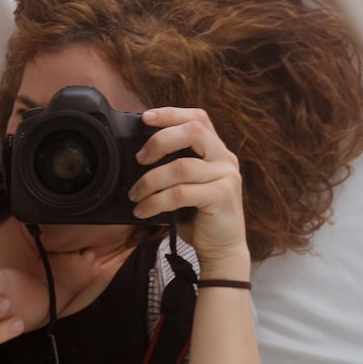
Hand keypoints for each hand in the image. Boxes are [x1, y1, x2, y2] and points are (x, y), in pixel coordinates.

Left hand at [128, 108, 248, 268]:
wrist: (222, 250)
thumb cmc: (199, 216)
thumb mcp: (186, 185)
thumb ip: (174, 165)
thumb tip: (138, 157)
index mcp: (216, 151)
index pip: (198, 118)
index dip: (171, 113)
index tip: (146, 117)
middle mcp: (225, 158)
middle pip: (193, 131)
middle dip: (159, 141)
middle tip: (139, 159)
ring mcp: (227, 176)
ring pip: (181, 167)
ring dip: (150, 180)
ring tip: (136, 194)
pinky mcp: (222, 196)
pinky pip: (181, 193)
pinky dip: (156, 201)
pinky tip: (143, 210)